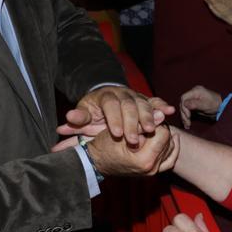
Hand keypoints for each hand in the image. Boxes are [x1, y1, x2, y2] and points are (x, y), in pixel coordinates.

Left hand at [59, 85, 173, 145]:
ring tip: (151, 130)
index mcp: (105, 96)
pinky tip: (169, 110)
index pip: (110, 105)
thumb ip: (76, 122)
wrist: (107, 95)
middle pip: (129, 105)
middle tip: (134, 139)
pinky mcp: (145, 99)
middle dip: (133, 122)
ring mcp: (135, 95)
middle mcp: (122, 93)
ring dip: (149, 116)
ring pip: (143, 103)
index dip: (114, 119)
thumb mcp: (84, 114)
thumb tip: (63, 126)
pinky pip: (154, 101)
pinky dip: (161, 105)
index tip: (116, 134)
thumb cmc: (94, 110)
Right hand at [86, 123, 178, 176]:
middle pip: (168, 140)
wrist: (97, 162)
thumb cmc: (105, 146)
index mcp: (145, 160)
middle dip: (160, 129)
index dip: (156, 122)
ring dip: (165, 137)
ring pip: (171, 147)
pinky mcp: (153, 172)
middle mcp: (152, 168)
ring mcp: (153, 172)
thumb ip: (142, 124)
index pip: (163, 133)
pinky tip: (172, 138)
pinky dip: (172, 148)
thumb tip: (161, 114)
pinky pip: (170, 159)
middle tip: (149, 122)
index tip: (146, 118)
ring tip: (154, 129)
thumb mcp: (121, 131)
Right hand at [179, 86, 222, 127]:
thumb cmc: (215, 104)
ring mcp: (193, 99)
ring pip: (184, 108)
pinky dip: (187, 117)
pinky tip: (187, 124)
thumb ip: (194, 104)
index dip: (184, 107)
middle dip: (184, 114)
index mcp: (195, 91)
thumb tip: (184, 104)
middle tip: (187, 123)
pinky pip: (187, 110)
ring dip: (184, 117)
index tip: (188, 116)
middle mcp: (193, 94)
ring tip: (187, 125)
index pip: (183, 98)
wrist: (222, 107)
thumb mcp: (206, 104)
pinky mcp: (194, 105)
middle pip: (183, 104)